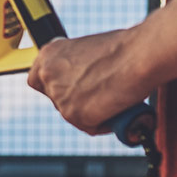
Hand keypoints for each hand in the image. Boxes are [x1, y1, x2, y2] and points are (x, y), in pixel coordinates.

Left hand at [25, 29, 151, 134]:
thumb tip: (81, 83)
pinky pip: (90, 127)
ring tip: (115, 99)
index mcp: (49, 54)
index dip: (55, 87)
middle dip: (76, 102)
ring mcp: (59, 95)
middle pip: (56, 100)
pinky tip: (118, 109)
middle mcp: (47, 74)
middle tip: (100, 97)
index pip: (38, 79)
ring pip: (74, 115)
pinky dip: (105, 123)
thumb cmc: (123, 50)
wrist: (138, 56)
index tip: (70, 91)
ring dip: (93, 113)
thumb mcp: (87, 51)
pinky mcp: (73, 114)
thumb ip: (75, 67)